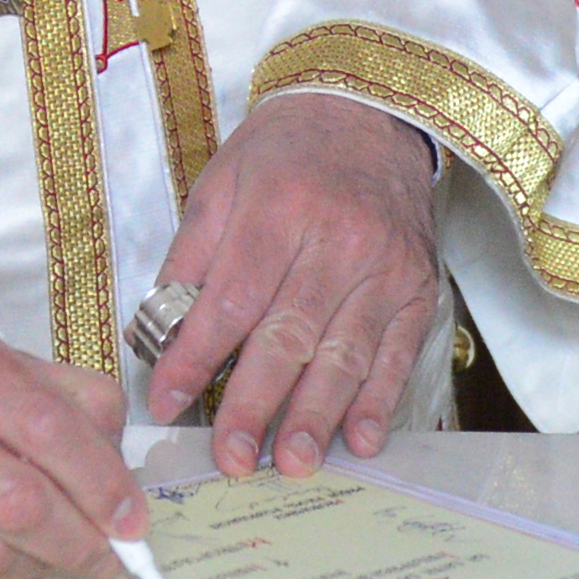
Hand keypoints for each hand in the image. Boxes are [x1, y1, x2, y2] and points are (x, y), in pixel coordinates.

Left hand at [138, 92, 443, 476]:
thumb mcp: (220, 183)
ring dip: (316, 416)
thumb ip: (192, 257)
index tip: (168, 401)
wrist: (369, 114)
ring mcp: (384, 268)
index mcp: (277, 209)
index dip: (198, 357)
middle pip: (289, 336)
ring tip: (290, 463)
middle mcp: (337, 240)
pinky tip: (358, 441)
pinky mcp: (417, 288)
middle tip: (232, 459)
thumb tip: (161, 333)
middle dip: (256, 405)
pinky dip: (377, 401)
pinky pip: (396, 354)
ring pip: (345, 354)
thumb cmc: (283, 153)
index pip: (232, 299)